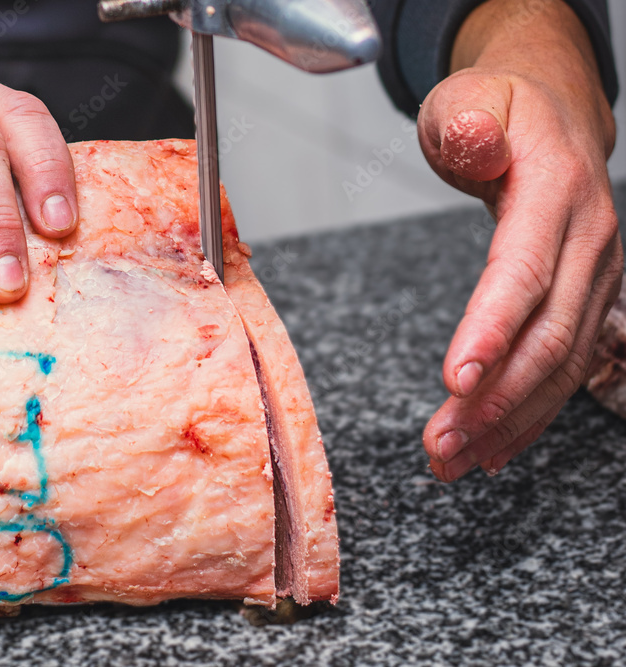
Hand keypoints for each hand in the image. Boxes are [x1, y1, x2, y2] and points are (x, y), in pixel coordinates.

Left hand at [416, 0, 621, 480]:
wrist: (553, 117)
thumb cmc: (499, 112)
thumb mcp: (470, 100)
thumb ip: (468, 125)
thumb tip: (475, 141)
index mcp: (555, 191)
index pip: (524, 270)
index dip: (492, 328)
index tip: (454, 380)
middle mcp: (587, 241)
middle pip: (547, 335)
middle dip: (494, 399)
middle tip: (440, 445)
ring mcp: (594, 276)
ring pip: (560, 365)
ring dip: (506, 421)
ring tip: (451, 461)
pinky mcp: (585, 300)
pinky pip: (563, 367)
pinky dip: (527, 412)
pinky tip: (492, 449)